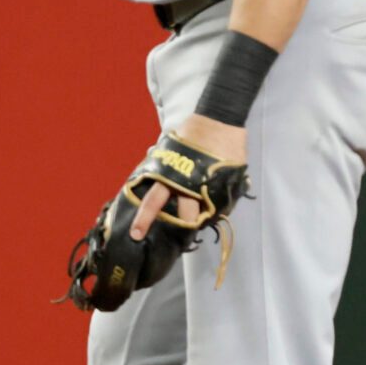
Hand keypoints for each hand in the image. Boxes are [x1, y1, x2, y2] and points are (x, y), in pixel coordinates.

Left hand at [129, 115, 245, 241]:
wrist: (220, 119)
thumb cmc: (192, 131)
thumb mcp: (169, 146)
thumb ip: (160, 160)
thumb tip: (148, 163)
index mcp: (170, 175)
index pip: (153, 201)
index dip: (145, 219)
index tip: (137, 234)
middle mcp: (189, 184)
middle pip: (182, 215)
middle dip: (176, 231)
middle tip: (177, 245)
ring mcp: (210, 185)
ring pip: (204, 213)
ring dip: (199, 220)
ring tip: (197, 225)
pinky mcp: (228, 184)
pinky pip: (222, 204)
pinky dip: (217, 209)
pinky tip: (214, 209)